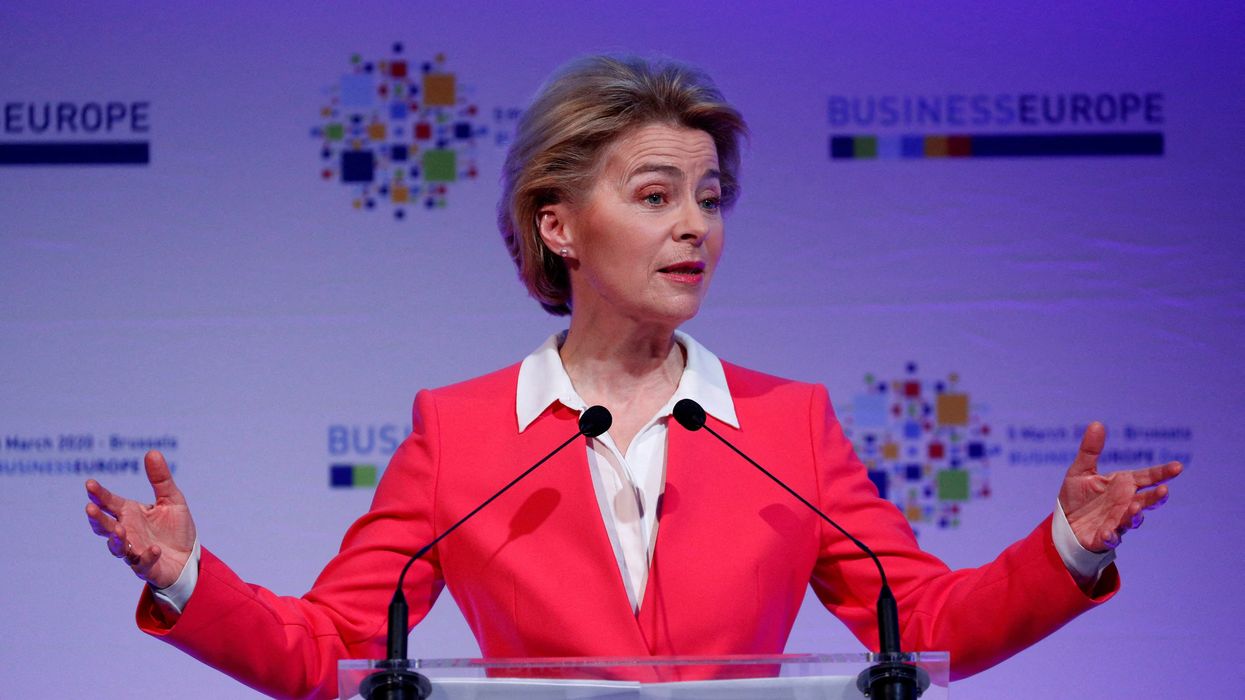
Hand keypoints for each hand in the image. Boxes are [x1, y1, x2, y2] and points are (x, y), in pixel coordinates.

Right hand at [84, 450, 196, 587]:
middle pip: (104, 526)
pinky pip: (143, 563)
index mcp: (130, 513)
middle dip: (97, 518)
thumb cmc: (175, 528)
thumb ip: (161, 479)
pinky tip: (154, 549)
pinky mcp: (147, 567)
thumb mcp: (172, 499)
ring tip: (118, 530)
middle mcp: (127, 532)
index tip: (90, 484)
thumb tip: (152, 452)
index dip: (99, 494)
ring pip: (117, 548)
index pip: (110, 502)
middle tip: (90, 508)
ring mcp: (134, 551)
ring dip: (115, 540)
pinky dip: (147, 556)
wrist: (188, 557)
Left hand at [1059, 422, 1181, 551]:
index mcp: (1122, 484)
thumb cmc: (1077, 496)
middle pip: (1146, 500)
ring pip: (1132, 520)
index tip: (1178, 467)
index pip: (1147, 477)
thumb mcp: (1080, 470)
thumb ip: (1090, 450)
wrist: (1065, 523)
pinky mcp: (1104, 537)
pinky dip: (1111, 536)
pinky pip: (1110, 538)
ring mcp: (1117, 521)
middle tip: (1164, 490)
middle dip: (1156, 497)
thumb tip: (1097, 423)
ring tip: (1135, 509)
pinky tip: (1108, 532)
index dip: (1162, 473)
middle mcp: (1125, 503)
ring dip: (1134, 515)